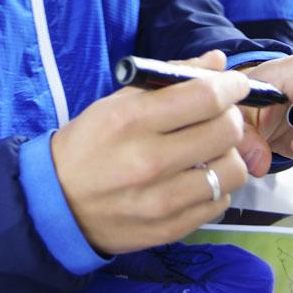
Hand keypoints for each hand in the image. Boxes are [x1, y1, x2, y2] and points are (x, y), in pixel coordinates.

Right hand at [52, 51, 248, 254]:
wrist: (56, 203)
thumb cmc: (89, 144)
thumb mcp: (115, 103)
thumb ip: (168, 80)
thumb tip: (217, 63)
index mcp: (131, 120)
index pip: (205, 97)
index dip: (231, 86)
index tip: (236, 84)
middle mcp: (148, 161)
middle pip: (227, 132)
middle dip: (231, 117)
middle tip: (220, 117)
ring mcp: (161, 200)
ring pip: (233, 171)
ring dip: (228, 156)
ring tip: (208, 152)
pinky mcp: (170, 229)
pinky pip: (220, 203)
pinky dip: (216, 187)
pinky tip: (196, 179)